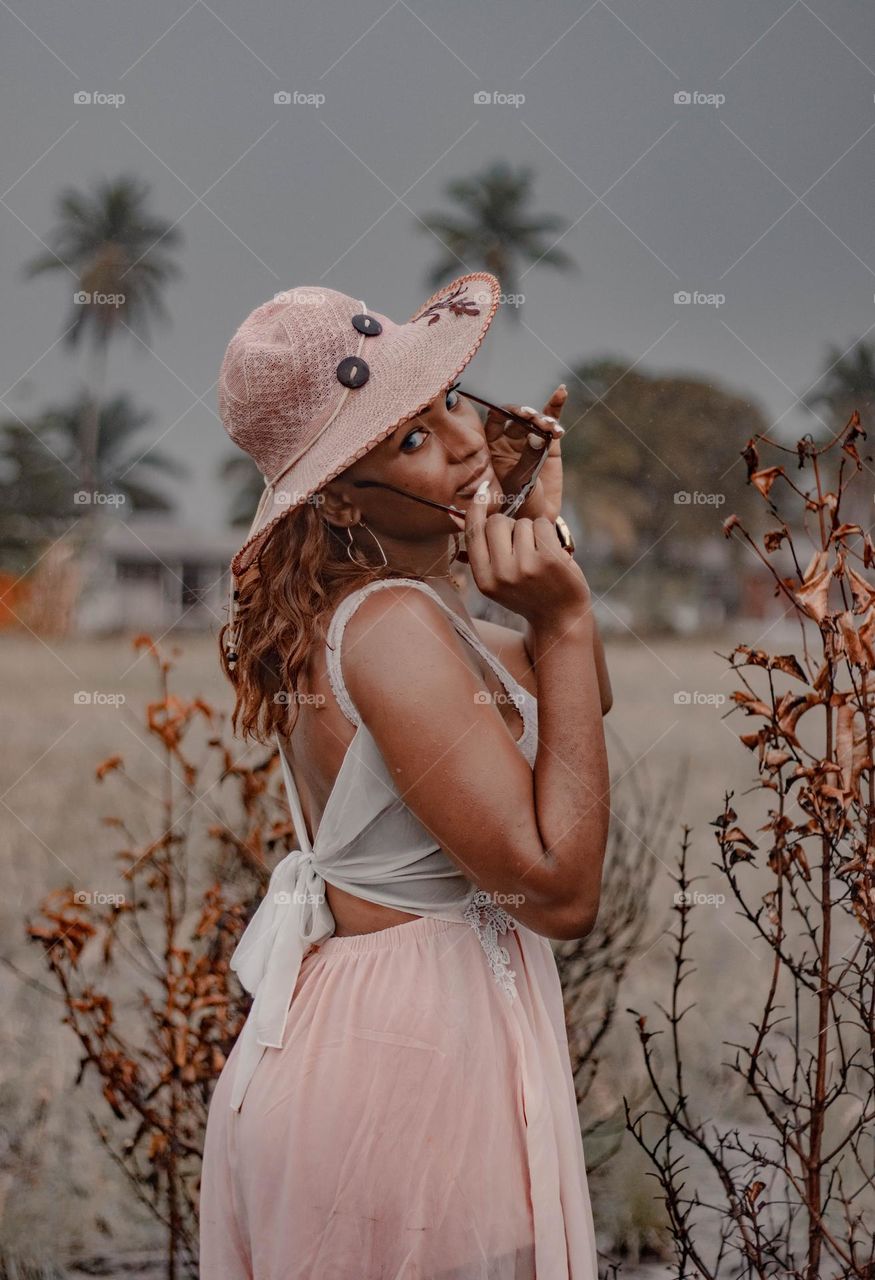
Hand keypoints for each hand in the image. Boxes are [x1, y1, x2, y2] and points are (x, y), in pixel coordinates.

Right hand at [460, 480, 590, 629]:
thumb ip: (482, 553)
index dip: (477, 508)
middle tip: (521, 544)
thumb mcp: (498, 581)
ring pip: (521, 523)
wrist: (560, 617)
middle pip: (496, 523)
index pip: (473, 533)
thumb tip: (463, 515)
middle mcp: (501, 575)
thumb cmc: (528, 592)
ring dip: (531, 532)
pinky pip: (542, 525)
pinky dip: (547, 532)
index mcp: (484, 580)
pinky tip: (551, 552)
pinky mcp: (549, 560)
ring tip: (538, 554)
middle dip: (509, 525)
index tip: (482, 491)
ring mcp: (526, 567)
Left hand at [481, 385, 567, 521]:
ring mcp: (529, 439)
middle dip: (526, 415)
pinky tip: (561, 392)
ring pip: (535, 420)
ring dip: (543, 418)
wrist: (536, 518)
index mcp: (492, 447)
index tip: (515, 414)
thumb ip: (522, 463)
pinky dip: (556, 406)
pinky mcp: (548, 442)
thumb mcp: (515, 486)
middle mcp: (509, 439)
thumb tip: (534, 439)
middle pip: (517, 418)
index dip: (503, 414)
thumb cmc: (517, 505)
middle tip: (534, 419)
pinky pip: (551, 420)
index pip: (494, 421)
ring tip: (551, 429)